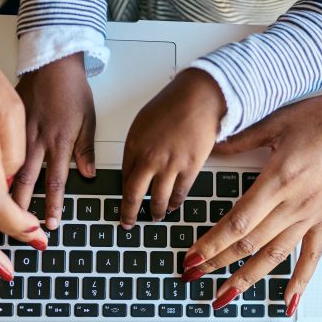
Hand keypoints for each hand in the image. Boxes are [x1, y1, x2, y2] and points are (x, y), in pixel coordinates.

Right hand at [14, 53, 95, 229]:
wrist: (50, 58)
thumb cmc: (70, 87)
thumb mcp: (87, 119)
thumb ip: (85, 150)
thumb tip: (88, 175)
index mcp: (58, 141)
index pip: (56, 181)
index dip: (53, 205)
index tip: (49, 224)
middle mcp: (35, 140)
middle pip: (25, 181)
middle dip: (20, 207)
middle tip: (15, 227)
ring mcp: (14, 132)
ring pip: (4, 168)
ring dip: (0, 192)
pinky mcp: (0, 122)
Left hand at [121, 69, 225, 226]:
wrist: (199, 98)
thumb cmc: (172, 105)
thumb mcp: (143, 123)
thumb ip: (138, 147)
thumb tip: (136, 167)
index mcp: (134, 145)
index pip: (124, 177)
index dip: (123, 193)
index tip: (122, 202)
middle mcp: (149, 158)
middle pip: (133, 195)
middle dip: (128, 214)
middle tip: (127, 224)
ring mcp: (170, 166)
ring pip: (157, 200)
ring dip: (155, 212)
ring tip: (155, 217)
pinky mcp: (190, 168)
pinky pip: (179, 194)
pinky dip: (175, 203)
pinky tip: (172, 207)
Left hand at [181, 68, 321, 313]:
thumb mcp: (277, 122)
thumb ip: (241, 140)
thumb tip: (212, 147)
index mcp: (279, 179)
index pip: (238, 222)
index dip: (212, 243)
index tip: (191, 257)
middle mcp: (295, 203)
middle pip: (249, 243)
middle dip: (217, 262)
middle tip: (193, 274)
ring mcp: (312, 214)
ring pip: (274, 256)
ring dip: (246, 278)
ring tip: (225, 296)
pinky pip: (312, 255)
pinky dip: (300, 281)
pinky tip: (288, 302)